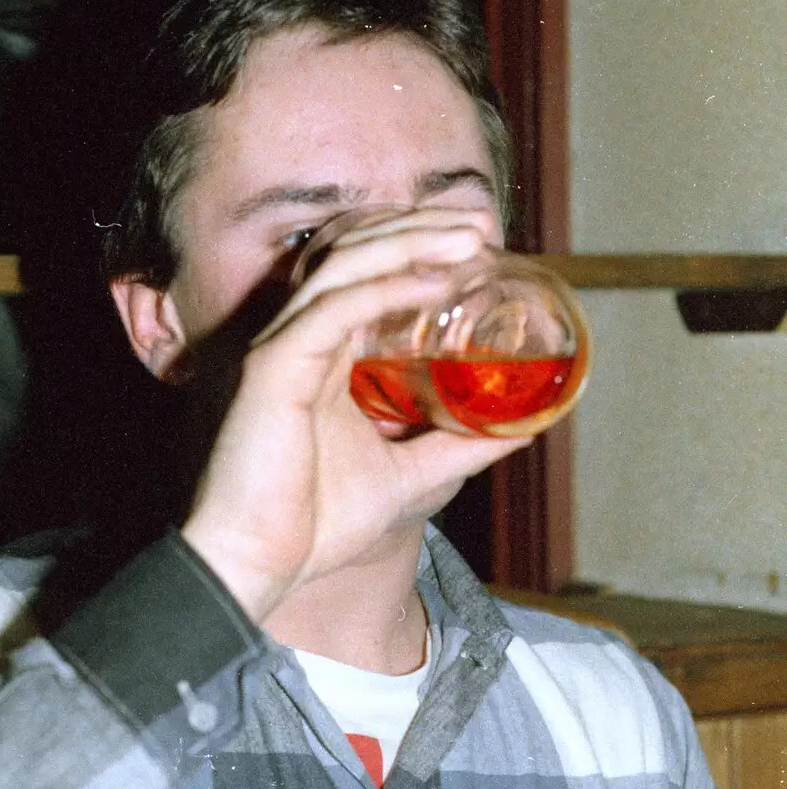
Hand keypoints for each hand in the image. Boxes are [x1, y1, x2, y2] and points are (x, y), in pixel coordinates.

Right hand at [180, 208, 529, 621]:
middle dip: (422, 226)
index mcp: (324, 352)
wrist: (262, 566)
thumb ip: (462, 446)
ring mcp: (282, 346)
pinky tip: (433, 283)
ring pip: (344, 264)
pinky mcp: (272, 368)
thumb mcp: (412, 476)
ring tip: (468, 238)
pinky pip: (333, 310)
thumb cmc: (317, 525)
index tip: (482, 238)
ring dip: (410, 241)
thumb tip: (527, 428)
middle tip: (483, 223)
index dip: (420, 242)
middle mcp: (299, 338)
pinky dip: (386, 288)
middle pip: (356, 250)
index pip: (368, 271)